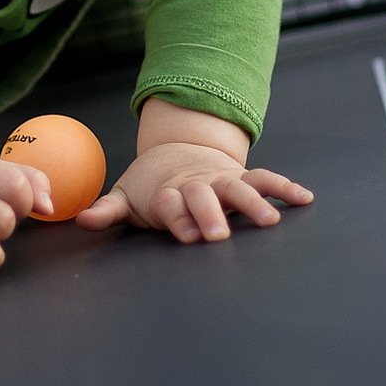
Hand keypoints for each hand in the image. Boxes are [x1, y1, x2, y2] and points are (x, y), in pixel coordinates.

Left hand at [74, 141, 313, 242]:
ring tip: (268, 221)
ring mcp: (221, 180)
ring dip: (253, 202)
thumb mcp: (127, 196)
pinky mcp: (242, 176)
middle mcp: (197, 185)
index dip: (177, 217)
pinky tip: (305, 199)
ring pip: (238, 187)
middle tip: (218, 236)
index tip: (185, 235)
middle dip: (211, 214)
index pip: (170, 204)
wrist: (180, 150)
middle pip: (204, 196)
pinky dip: (284, 187)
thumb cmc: (153, 185)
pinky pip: (266, 178)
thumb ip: (108, 210)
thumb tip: (79, 220)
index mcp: (168, 192)